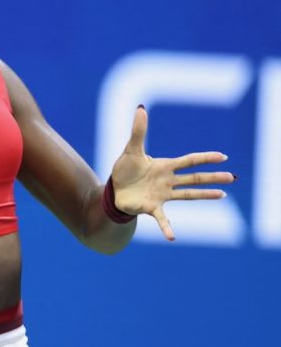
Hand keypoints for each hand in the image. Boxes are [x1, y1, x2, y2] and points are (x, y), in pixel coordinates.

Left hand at [110, 105, 235, 240]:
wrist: (114, 190)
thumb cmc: (125, 170)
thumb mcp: (131, 150)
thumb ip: (138, 131)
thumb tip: (140, 108)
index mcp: (165, 166)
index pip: (189, 161)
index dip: (205, 158)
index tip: (223, 156)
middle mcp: (168, 181)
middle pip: (194, 178)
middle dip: (212, 177)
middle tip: (232, 177)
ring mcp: (162, 195)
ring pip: (187, 195)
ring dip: (204, 195)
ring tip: (222, 195)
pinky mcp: (152, 208)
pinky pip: (163, 219)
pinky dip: (168, 228)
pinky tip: (173, 238)